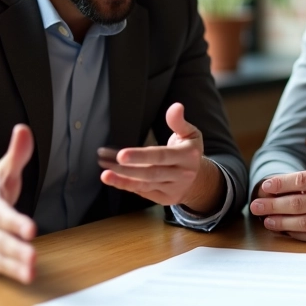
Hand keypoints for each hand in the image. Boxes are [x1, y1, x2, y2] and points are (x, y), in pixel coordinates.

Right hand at [0, 124, 37, 282]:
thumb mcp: (1, 174)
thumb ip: (16, 155)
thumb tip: (23, 129)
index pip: (1, 214)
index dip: (14, 222)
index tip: (31, 229)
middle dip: (14, 248)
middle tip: (32, 256)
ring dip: (13, 266)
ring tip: (31, 271)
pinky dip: (10, 273)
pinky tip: (27, 276)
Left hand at [98, 102, 224, 213]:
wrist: (200, 180)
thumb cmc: (189, 152)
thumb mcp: (190, 134)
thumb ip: (179, 122)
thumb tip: (176, 106)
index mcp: (188, 155)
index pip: (162, 156)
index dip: (141, 156)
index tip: (122, 154)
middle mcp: (182, 174)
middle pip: (152, 172)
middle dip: (128, 169)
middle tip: (109, 162)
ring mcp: (173, 188)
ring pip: (145, 184)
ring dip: (123, 179)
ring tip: (105, 173)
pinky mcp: (164, 198)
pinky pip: (143, 192)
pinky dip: (127, 186)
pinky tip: (113, 179)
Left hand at [249, 134, 305, 242]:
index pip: (301, 180)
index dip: (280, 183)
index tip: (265, 186)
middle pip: (297, 202)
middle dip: (272, 204)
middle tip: (254, 206)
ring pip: (303, 221)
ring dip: (280, 221)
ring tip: (265, 219)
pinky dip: (296, 234)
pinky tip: (284, 230)